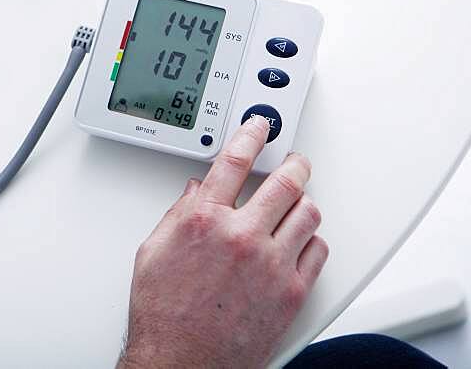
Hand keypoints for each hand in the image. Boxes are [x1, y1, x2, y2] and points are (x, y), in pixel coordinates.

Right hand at [119, 116, 327, 367]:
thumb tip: (196, 193)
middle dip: (294, 163)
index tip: (260, 126)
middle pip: (285, 180)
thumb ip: (177, 215)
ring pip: (308, 212)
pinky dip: (311, 240)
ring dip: (303, 202)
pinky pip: (318, 251)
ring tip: (296, 203)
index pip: (234, 160)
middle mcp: (241, 236)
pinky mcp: (291, 292)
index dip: (251, 135)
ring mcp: (271, 264)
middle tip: (294, 161)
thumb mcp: (153, 252)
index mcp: (203, 220)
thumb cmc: (164, 314)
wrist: (182, 362)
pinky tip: (299, 241)